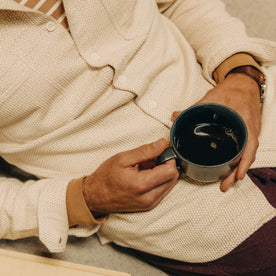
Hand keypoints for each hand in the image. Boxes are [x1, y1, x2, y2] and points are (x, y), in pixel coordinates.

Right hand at [82, 139, 178, 215]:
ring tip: (146, 168)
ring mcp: (150, 203)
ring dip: (162, 173)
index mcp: (142, 185)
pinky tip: (145, 176)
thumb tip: (162, 144)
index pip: (171, 170)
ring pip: (170, 184)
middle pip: (173, 177)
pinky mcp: (149, 205)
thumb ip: (145, 151)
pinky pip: (163, 190)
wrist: (94, 197)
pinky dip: (158, 180)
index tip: (160, 152)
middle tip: (151, 159)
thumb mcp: (123, 158)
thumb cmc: (106, 177)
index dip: (168, 158)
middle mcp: (149, 197)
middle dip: (166, 165)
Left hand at [173, 73, 260, 190]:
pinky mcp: (246, 134)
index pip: (249, 144)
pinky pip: (245, 150)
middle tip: (225, 185)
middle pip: (247, 155)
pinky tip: (231, 170)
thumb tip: (175, 116)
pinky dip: (238, 161)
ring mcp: (250, 133)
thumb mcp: (211, 98)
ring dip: (237, 170)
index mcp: (244, 120)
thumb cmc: (230, 91)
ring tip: (226, 182)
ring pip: (246, 156)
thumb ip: (193, 108)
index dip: (243, 161)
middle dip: (237, 172)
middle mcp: (250, 129)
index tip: (237, 174)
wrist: (243, 85)